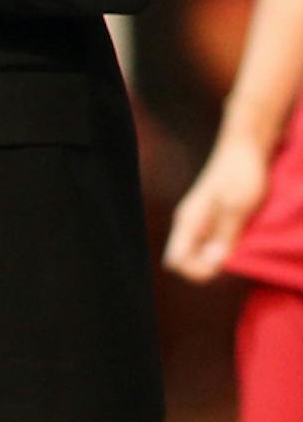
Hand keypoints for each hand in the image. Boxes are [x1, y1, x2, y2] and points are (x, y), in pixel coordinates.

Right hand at [163, 131, 270, 283]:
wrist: (245, 149)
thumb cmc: (240, 175)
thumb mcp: (236, 208)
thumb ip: (224, 237)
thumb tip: (213, 264)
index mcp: (188, 222)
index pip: (177, 261)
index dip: (197, 272)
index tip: (222, 264)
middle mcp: (189, 224)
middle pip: (187, 261)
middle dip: (208, 268)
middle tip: (235, 257)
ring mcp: (201, 222)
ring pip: (199, 254)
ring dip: (218, 260)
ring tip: (240, 249)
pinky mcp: (213, 219)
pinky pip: (211, 245)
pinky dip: (224, 250)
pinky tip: (241, 242)